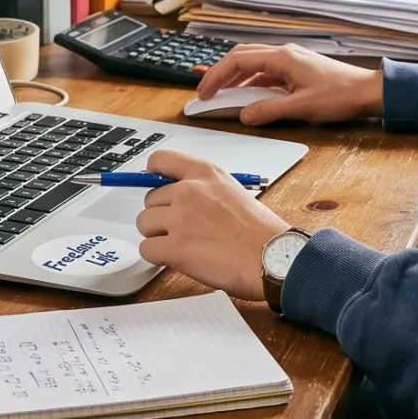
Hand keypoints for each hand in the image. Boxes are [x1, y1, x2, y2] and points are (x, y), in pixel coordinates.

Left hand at [134, 148, 288, 300]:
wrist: (272, 257)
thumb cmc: (260, 231)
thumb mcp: (232, 191)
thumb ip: (203, 188)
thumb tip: (177, 196)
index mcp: (204, 173)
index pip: (160, 160)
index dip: (152, 175)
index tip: (154, 185)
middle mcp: (188, 191)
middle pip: (150, 199)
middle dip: (161, 215)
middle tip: (184, 229)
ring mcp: (180, 218)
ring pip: (144, 223)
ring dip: (158, 235)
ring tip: (184, 244)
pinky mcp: (175, 247)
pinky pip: (147, 249)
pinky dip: (158, 256)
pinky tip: (178, 258)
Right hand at [192, 44, 383, 126]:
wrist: (368, 91)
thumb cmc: (340, 95)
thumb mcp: (301, 107)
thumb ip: (269, 111)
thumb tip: (244, 116)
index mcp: (282, 58)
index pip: (238, 61)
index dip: (216, 76)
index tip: (203, 93)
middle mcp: (284, 54)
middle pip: (241, 57)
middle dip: (220, 74)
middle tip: (205, 93)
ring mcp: (290, 61)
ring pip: (253, 64)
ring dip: (235, 78)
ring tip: (221, 95)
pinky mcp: (296, 70)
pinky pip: (266, 73)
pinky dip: (251, 83)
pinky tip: (247, 97)